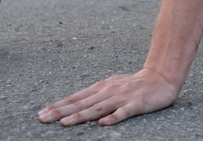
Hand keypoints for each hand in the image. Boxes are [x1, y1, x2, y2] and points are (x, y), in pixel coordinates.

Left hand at [38, 67, 179, 126]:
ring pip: (97, 109)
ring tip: (64, 123)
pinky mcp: (136, 104)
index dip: (58, 106)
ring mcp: (121, 98)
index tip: (42, 113)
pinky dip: (113, 117)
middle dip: (60, 112)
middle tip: (43, 118)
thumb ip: (93, 96)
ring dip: (80, 116)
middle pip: (81, 104)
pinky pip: (124, 112)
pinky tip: (103, 124)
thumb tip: (72, 105)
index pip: (75, 98)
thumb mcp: (110, 87)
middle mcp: (108, 92)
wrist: (160, 78)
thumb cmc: (132, 85)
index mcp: (100, 88)